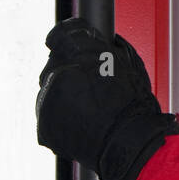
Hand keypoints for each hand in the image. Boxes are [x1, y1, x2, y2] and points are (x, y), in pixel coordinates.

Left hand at [36, 18, 178, 179]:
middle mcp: (57, 72)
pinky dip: (62, 120)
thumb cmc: (135, 107)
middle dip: (70, 74)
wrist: (128, 145)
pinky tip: (82, 124)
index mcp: (77, 51)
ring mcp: (47, 100)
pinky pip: (49, 116)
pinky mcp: (43, 124)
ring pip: (51, 92)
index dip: (67, 41)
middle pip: (55, 65)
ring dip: (66, 98)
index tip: (70, 48)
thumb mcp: (129, 62)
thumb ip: (106, 46)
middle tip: (92, 90)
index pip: (59, 34)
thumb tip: (99, 41)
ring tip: (90, 112)